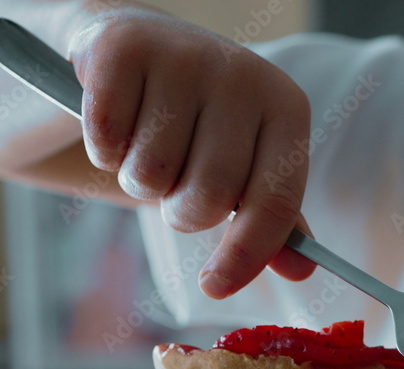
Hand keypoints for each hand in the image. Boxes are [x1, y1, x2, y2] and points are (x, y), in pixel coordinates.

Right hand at [69, 8, 314, 297]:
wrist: (137, 45)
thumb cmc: (199, 121)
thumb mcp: (247, 161)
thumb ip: (272, 215)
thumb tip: (301, 271)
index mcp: (286, 108)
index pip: (275, 201)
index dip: (246, 255)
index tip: (214, 288)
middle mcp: (243, 75)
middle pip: (209, 196)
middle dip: (181, 211)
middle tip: (175, 184)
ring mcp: (184, 56)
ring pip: (151, 174)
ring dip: (138, 179)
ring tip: (145, 145)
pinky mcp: (122, 48)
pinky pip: (106, 141)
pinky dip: (102, 150)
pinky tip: (115, 121)